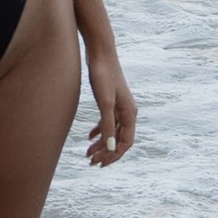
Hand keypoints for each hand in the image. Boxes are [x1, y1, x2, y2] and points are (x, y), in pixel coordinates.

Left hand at [84, 53, 137, 167]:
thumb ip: (107, 126)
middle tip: (91, 162)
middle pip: (120, 139)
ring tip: (88, 153)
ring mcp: (120, 105)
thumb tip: (111, 149)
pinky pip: (108, 121)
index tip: (100, 164)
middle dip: (107, 152)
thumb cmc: (103, 76)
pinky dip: (100, 131)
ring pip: (113, 131)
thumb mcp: (105, 103)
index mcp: (130, 113)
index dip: (114, 155)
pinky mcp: (111, 100)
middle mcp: (128, 111)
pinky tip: (89, 136)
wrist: (100, 53)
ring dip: (102, 144)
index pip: (126, 142)